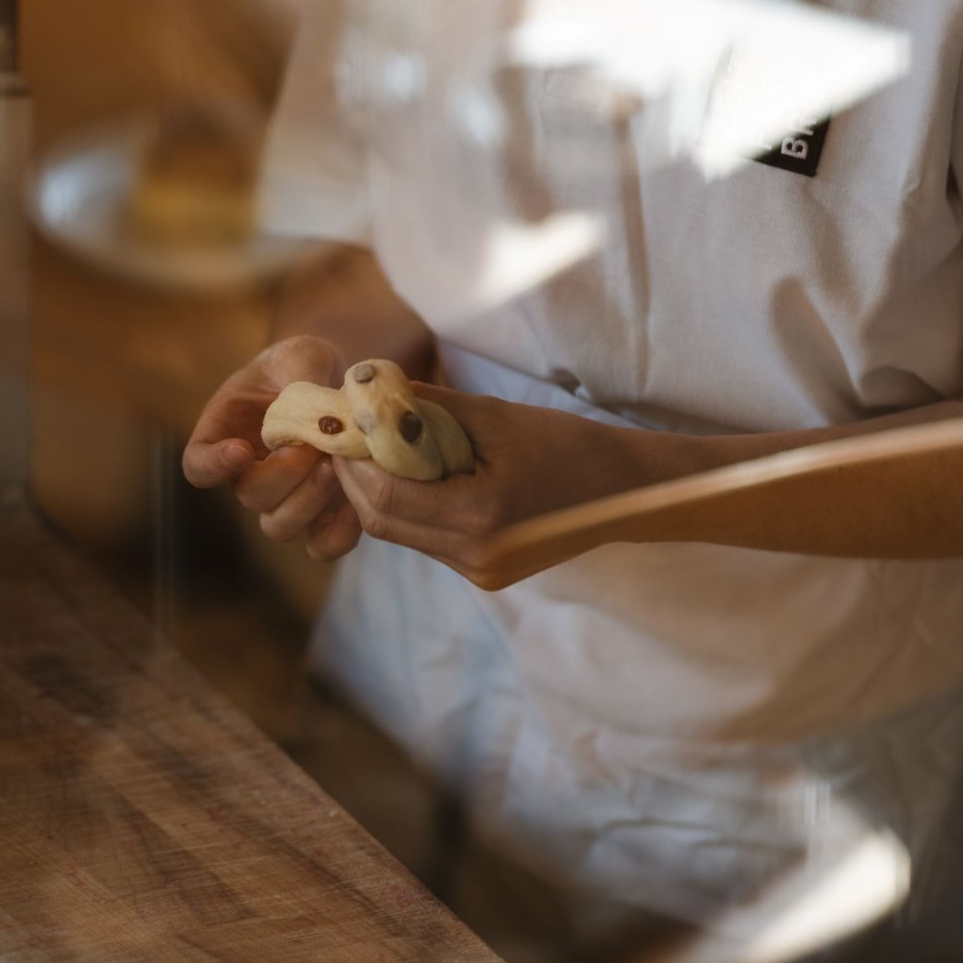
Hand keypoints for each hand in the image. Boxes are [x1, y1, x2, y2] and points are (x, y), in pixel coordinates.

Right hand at [181, 334, 362, 560]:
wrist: (338, 385)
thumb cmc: (306, 366)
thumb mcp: (302, 355)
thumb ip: (301, 374)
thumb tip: (312, 407)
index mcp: (226, 434)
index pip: (197, 465)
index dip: (212, 465)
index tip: (241, 449)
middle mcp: (249, 474)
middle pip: (249, 496)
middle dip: (283, 474)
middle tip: (313, 446)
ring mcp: (285, 499)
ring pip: (280, 526)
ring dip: (309, 501)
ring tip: (335, 467)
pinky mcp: (322, 515)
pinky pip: (323, 544)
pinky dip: (340, 532)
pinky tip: (358, 502)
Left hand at [333, 385, 666, 588]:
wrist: (621, 491)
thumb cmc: (567, 444)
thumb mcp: (496, 416)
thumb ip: (428, 408)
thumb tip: (367, 389)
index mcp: (482, 516)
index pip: (386, 496)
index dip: (354, 462)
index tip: (341, 426)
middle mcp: (476, 555)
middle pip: (383, 521)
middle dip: (356, 479)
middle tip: (346, 437)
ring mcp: (480, 571)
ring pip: (400, 532)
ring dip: (379, 492)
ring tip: (374, 451)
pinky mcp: (484, 574)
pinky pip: (425, 539)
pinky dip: (409, 505)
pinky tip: (412, 475)